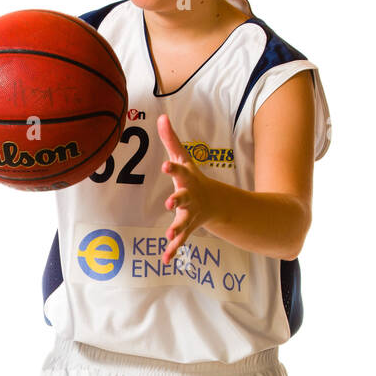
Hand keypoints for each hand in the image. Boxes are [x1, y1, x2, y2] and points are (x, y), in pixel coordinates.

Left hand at [156, 114, 215, 262]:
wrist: (214, 201)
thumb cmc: (192, 177)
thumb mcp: (183, 158)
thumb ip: (171, 140)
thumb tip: (162, 116)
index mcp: (186, 179)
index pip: (179, 170)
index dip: (173, 168)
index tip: (165, 166)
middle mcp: (189, 197)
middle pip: (183, 198)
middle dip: (177, 200)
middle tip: (170, 203)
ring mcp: (190, 214)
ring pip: (183, 222)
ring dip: (177, 229)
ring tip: (169, 236)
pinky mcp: (188, 228)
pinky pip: (181, 240)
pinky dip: (174, 249)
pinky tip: (166, 259)